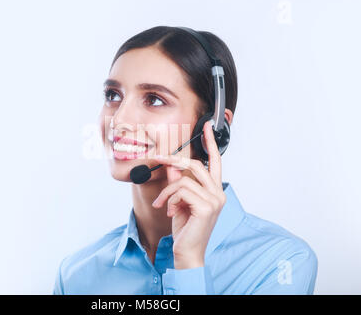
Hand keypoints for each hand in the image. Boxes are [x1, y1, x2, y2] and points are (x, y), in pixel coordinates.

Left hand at [151, 121, 226, 268]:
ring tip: (162, 204)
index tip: (206, 126)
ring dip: (167, 191)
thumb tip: (171, 166)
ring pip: (184, 179)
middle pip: (196, 164)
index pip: (215, 162)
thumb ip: (179, 183)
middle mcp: (218, 193)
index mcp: (215, 190)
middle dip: (174, 160)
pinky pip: (181, 190)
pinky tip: (169, 212)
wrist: (188, 253)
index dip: (210, 143)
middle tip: (159, 158)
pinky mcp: (206, 207)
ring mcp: (215, 200)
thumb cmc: (185, 229)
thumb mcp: (179, 202)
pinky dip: (169, 199)